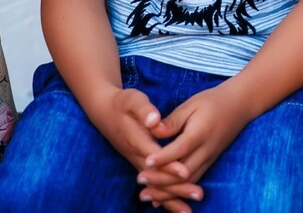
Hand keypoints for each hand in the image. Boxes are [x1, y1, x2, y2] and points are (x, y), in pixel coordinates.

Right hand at [82, 88, 202, 209]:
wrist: (104, 112)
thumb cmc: (122, 103)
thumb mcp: (132, 100)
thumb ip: (144, 109)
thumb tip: (154, 120)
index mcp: (137, 139)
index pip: (155, 156)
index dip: (169, 165)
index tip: (185, 172)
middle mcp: (136, 155)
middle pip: (157, 176)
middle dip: (177, 186)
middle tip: (198, 194)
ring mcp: (137, 162)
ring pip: (155, 184)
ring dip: (172, 196)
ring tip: (189, 210)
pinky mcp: (140, 164)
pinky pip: (153, 184)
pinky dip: (164, 197)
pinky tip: (177, 207)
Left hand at [136, 83, 253, 210]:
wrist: (239, 106)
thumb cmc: (212, 102)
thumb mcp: (191, 104)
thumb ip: (172, 121)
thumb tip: (153, 130)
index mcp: (201, 132)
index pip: (181, 148)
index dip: (163, 157)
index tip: (146, 162)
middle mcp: (206, 150)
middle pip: (183, 171)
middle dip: (160, 179)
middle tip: (139, 180)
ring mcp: (209, 159)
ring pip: (188, 182)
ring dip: (166, 190)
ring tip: (145, 194)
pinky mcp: (209, 163)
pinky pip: (193, 181)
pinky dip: (177, 191)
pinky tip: (161, 197)